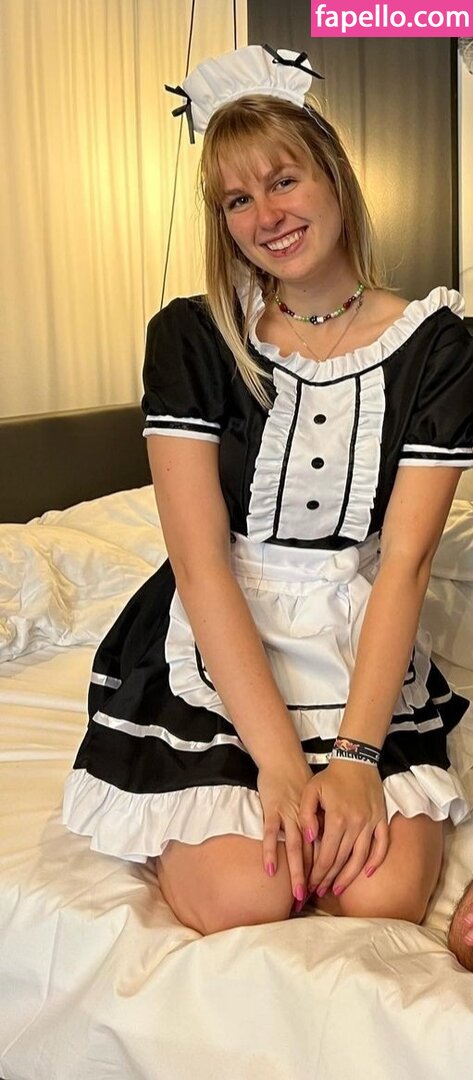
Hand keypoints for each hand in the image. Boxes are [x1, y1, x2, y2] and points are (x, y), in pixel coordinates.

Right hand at [257, 756, 313, 902]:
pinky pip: (271, 833)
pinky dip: (270, 851)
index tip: (325, 894)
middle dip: (313, 880)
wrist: (284, 759)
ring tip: (298, 895)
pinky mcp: (272, 809)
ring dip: (297, 873)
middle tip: (312, 903)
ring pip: (295, 848)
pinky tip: (271, 870)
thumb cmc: (299, 782)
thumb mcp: (317, 803)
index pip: (325, 850)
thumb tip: (328, 848)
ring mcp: (289, 814)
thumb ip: (321, 824)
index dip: (326, 873)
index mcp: (319, 819)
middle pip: (312, 854)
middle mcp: (306, 820)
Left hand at [299, 760, 388, 897]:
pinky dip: (376, 861)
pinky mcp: (381, 820)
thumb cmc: (330, 777)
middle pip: (341, 860)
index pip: (326, 855)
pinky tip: (367, 873)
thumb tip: (310, 838)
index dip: (317, 873)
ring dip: (349, 876)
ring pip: (360, 858)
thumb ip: (306, 815)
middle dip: (328, 879)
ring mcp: (371, 823)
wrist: (356, 761)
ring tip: (338, 889)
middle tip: (319, 892)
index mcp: (336, 818)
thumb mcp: (310, 791)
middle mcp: (355, 824)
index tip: (310, 885)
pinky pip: (382, 845)